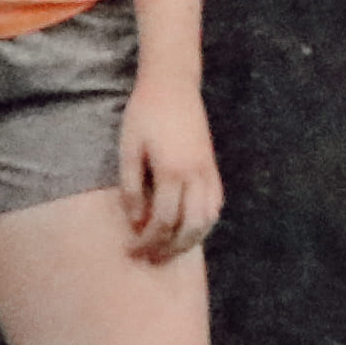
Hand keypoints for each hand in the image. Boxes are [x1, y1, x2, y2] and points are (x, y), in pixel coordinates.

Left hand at [118, 85, 227, 263]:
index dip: (147, 240)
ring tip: (170, 249)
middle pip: (191, 226)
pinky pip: (216, 203)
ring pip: (209, 218)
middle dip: (171, 248)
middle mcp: (196, 174)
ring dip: (191, 239)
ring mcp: (209, 170)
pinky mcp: (213, 165)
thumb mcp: (128, 149)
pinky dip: (205, 221)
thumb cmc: (143, 115)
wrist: (172, 86)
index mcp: (173, 171)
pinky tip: (189, 227)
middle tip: (151, 259)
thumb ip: (132, 187)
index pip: (164, 220)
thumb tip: (135, 222)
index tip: (131, 250)